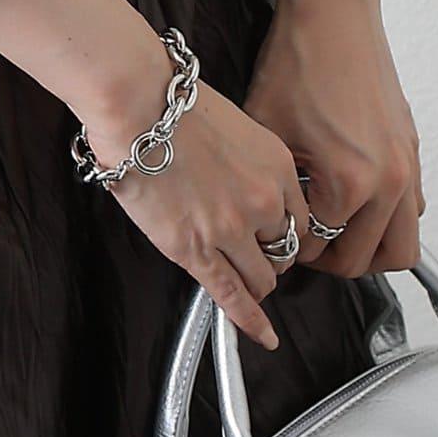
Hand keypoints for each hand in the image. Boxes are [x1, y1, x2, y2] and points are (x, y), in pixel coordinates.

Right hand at [0, 0, 303, 353]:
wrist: (136, 103)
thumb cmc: (170, 101)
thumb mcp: (234, 124)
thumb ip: (250, 162)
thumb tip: (243, 184)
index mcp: (278, 166)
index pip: (301, 218)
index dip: (285, 229)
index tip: (276, 234)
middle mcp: (265, 201)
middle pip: (284, 250)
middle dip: (270, 253)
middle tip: (251, 250)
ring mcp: (232, 229)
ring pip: (262, 276)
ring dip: (254, 278)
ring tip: (238, 272)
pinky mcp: (196, 249)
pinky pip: (232, 296)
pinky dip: (250, 320)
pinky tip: (263, 334)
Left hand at [243, 0, 424, 277]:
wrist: (333, 13)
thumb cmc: (299, 60)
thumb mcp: (267, 128)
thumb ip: (275, 185)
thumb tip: (267, 219)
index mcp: (350, 181)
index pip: (322, 249)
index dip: (291, 248)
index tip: (276, 238)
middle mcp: (390, 180)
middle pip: (368, 261)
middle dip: (330, 260)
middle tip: (302, 243)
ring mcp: (408, 165)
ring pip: (403, 245)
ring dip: (369, 249)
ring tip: (333, 231)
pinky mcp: (412, 148)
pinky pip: (414, 209)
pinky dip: (389, 219)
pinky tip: (355, 200)